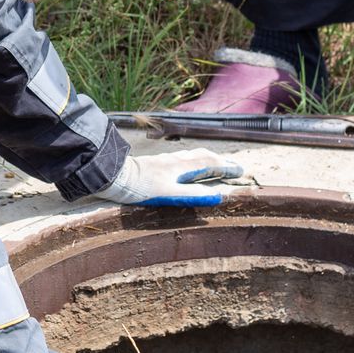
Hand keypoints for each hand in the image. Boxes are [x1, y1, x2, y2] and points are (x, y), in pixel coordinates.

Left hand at [93, 148, 243, 207]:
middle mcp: (175, 160)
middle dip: (220, 161)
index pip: (210, 164)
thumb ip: (193, 195)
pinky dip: (193, 160)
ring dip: (207, 159)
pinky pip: (181, 158)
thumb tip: (219, 196)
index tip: (240, 171)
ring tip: (215, 163)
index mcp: (181, 167)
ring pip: (192, 156)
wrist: (113, 175)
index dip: (226, 168)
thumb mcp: (168, 194)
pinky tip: (186, 164)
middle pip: (203, 157)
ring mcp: (165, 160)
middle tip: (234, 167)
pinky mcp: (156, 163)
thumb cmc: (139, 187)